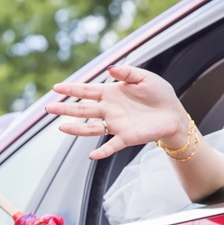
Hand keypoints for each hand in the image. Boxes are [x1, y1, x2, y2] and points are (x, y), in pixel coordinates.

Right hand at [46, 65, 189, 160]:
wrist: (174, 114)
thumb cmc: (159, 94)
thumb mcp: (145, 77)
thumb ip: (127, 73)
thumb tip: (110, 69)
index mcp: (111, 93)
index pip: (87, 90)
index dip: (72, 89)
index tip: (56, 88)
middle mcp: (109, 110)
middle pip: (83, 109)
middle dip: (66, 108)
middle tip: (49, 108)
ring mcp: (116, 125)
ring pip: (91, 128)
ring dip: (76, 129)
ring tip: (62, 128)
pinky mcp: (126, 137)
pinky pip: (111, 146)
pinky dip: (102, 152)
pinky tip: (92, 155)